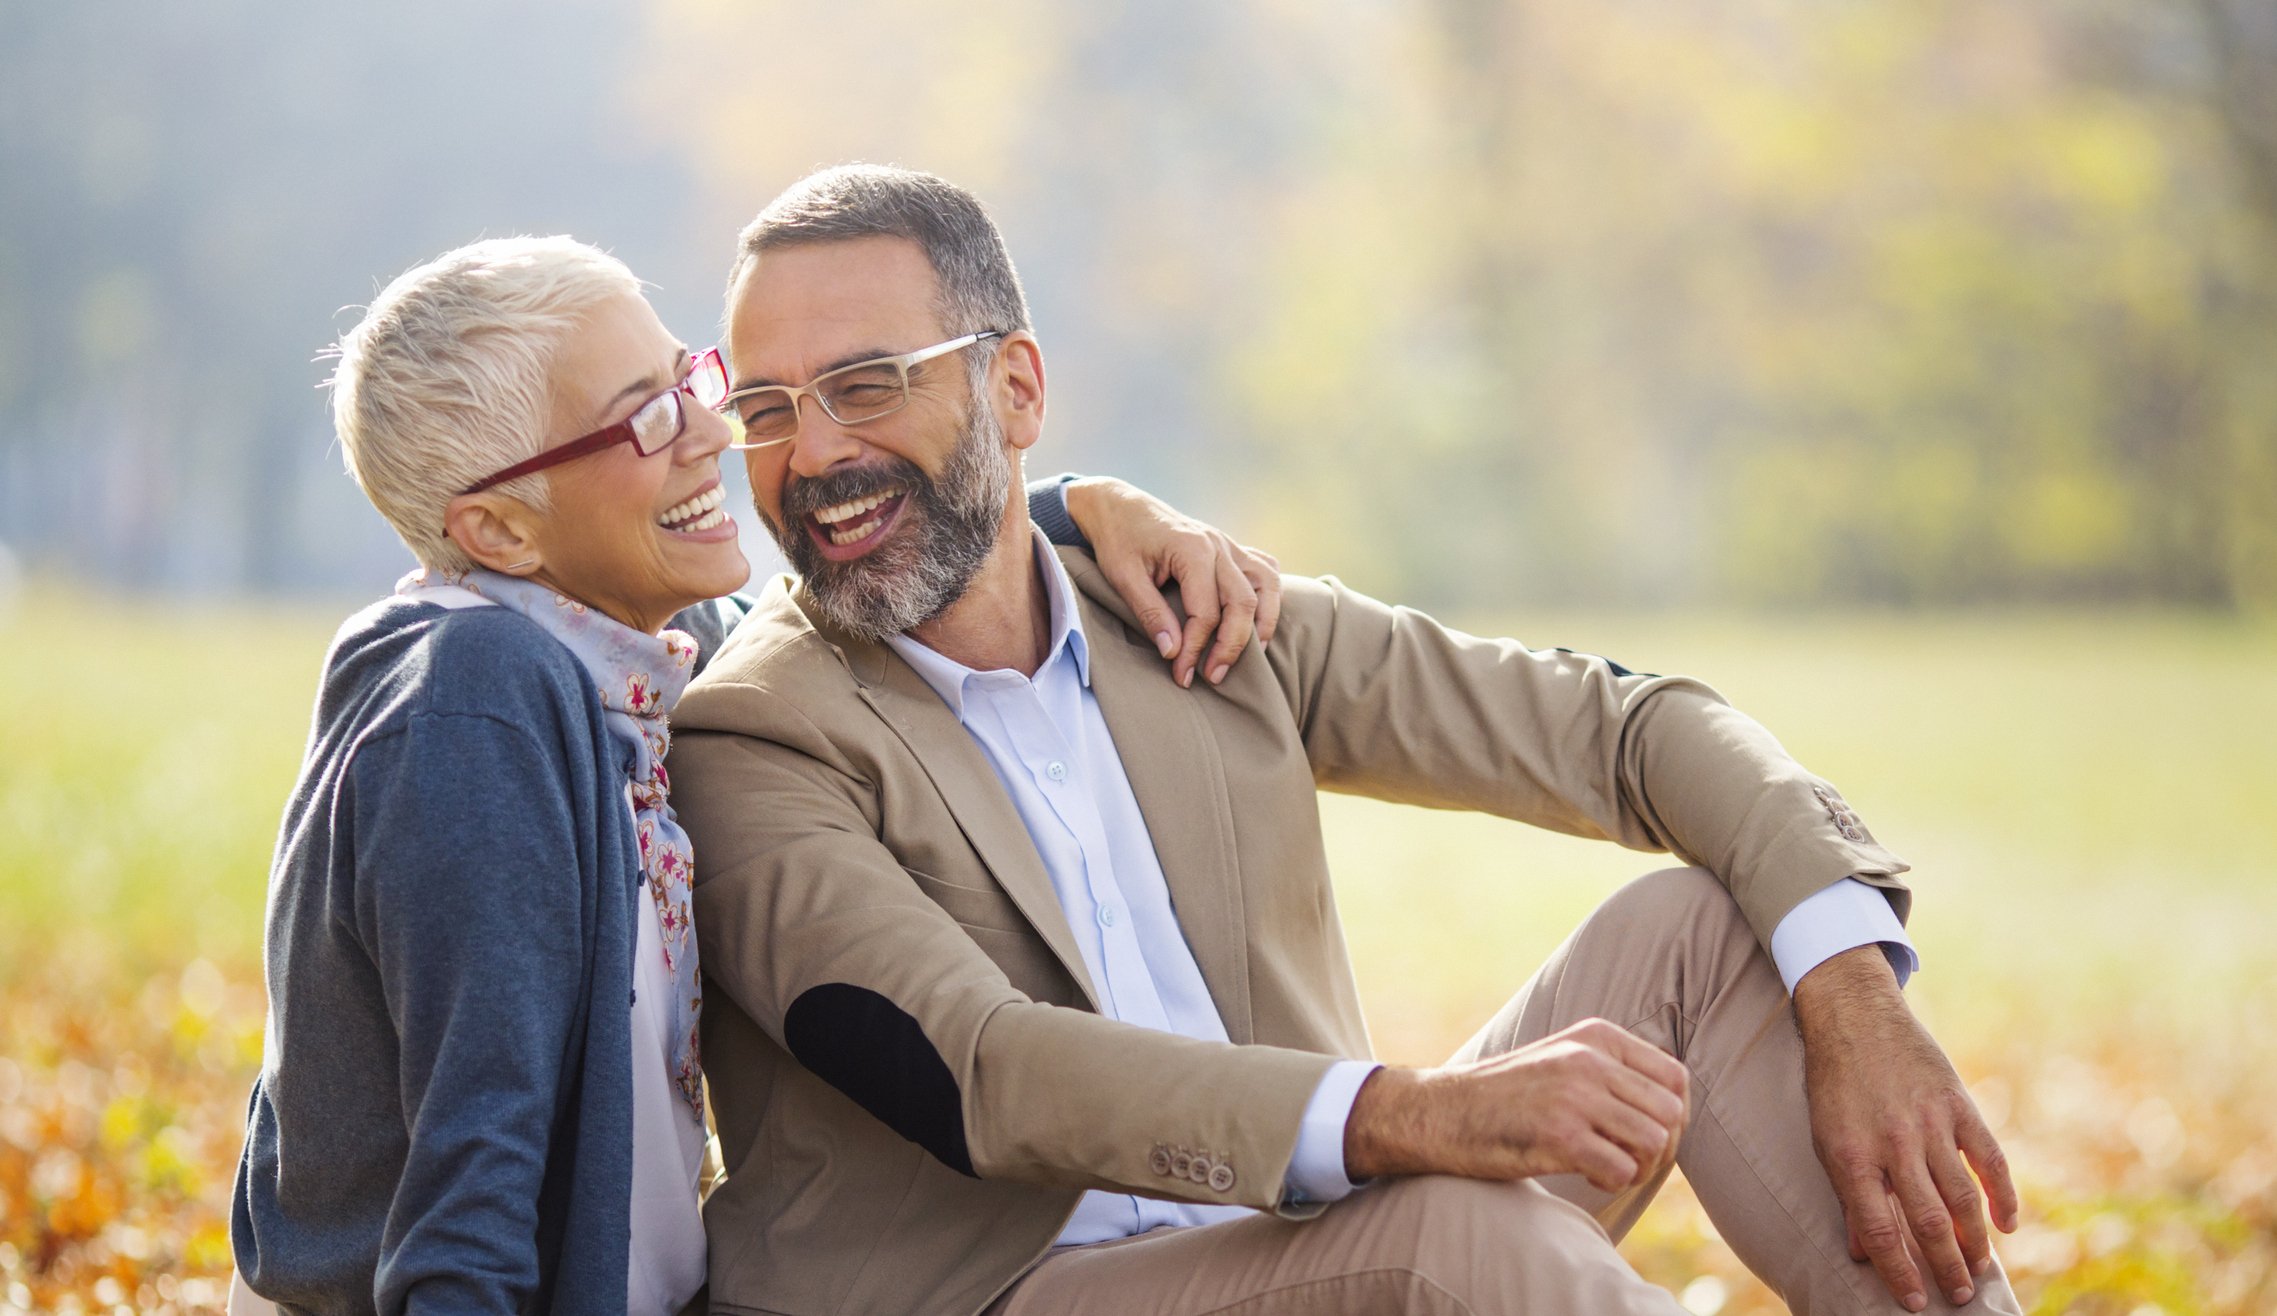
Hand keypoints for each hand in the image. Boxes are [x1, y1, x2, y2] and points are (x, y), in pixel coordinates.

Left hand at [1062, 476, 1281, 688]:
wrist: (1119, 505)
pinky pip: (1265, 569)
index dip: (1195, 648)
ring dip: (1264, 623)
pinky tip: (1259, 618)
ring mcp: (1228, 544)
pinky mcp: (1230, 547)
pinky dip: (1269, 595)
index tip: (1181, 674)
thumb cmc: (1118, 539)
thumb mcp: (1123, 577)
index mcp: (1192, 549)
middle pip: (1243, 603)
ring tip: (1253, 655)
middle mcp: (1218, 545)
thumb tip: (1173, 652)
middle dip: (1231, 646)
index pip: (1206, 612)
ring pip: (1266, 586)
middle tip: (1213, 677)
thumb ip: (1150, 614)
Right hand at [1343, 1019, 1687, 1195]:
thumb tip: (1676, 1113)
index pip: (1675, 1077)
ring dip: (1638, 1167)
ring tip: (1607, 1167)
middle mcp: (1589, 1060)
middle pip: (1671, 1113)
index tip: (1644, 1134)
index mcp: (1595, 1036)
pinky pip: (1622, 1169)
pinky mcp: (1559, 1137)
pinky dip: (1612, 1182)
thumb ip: (1611, 1071)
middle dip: (1661, 1147)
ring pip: (1655, 1142)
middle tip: (1630, 1160)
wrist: (1439, 1111)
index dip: (1672, 1116)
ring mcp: (1574, 1097)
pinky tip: (1587, 1175)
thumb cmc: (1504, 1095)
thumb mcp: (1561, 1060)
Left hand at [1794, 946, 2018, 1311]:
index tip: (1914, 1302)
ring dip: (1975, 1241)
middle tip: (1958, 1296)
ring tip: (1980, 1270)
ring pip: (1962, 1197)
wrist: (1854, 1017)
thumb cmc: (1834, 1084)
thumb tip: (1861, 1252)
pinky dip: (2003, 1194)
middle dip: (1945, 1266)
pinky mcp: (1958, 1104)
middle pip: (1928, 1221)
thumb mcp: (1826, 1139)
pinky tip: (2008, 1224)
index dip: (1899, 1272)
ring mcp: (1930, 1123)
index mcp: (1852, 1156)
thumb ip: (1848, 1195)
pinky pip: (1988, 1158)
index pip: (1880, 1231)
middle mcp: (1893, 1144)